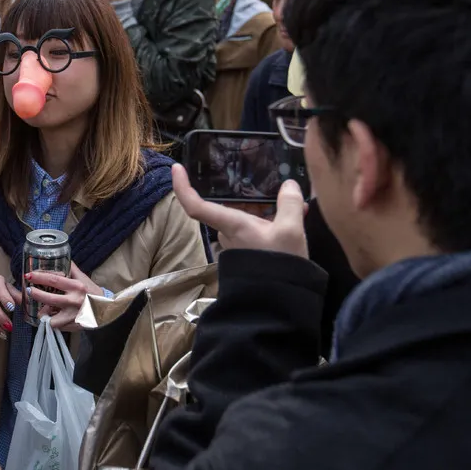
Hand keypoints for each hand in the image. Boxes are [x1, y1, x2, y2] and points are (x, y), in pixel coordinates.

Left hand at [26, 263, 102, 331]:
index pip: (54, 280)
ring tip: (42, 309)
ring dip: (42, 313)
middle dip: (35, 294)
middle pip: (48, 298)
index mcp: (76, 287)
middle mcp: (74, 301)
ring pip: (49, 316)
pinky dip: (51, 322)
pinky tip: (52, 318)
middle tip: (29, 290)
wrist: (105, 310)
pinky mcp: (71, 326)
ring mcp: (72, 315)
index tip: (29, 276)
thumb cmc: (93, 293)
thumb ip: (72, 269)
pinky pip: (54, 325)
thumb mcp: (84, 278)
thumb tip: (61, 256)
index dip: (39, 277)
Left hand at [172, 163, 308, 257]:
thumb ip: (290, 204)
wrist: (279, 300)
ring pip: (246, 215)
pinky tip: (294, 215)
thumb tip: (289, 185)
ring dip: (267, 207)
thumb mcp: (290, 231)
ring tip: (292, 200)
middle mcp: (228, 232)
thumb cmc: (278, 266)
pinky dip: (273, 219)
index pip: (195, 205)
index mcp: (231, 224)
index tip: (176, 168)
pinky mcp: (249, 249)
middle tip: (269, 180)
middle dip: (249, 192)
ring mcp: (237, 242)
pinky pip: (257, 226)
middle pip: (228, 204)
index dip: (182, 186)